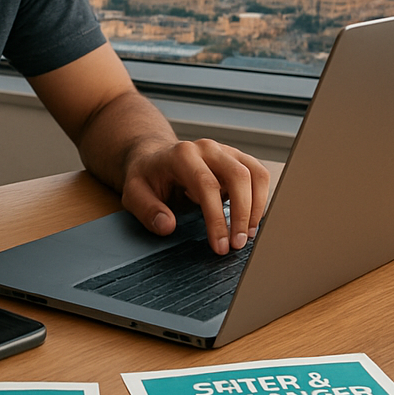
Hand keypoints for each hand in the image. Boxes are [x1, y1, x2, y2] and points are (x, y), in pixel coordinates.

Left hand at [121, 139, 269, 254]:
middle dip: (242, 214)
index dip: (216, 219)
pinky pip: (259, 176)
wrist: (154, 158)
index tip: (219, 246)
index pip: (207, 186)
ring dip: (256, 207)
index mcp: (182, 155)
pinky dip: (260, 199)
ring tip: (247, 235)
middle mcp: (207, 148)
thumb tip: (167, 225)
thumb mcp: (134, 193)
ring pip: (255, 173)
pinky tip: (248, 220)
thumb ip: (147, 210)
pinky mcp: (237, 159)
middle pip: (238, 176)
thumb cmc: (147, 177)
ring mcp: (225, 151)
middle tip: (237, 244)